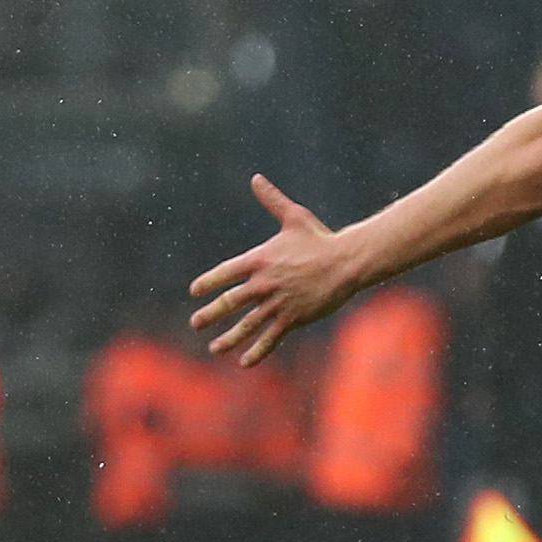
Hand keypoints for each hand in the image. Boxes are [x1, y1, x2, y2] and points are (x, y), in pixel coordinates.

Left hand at [188, 174, 358, 365]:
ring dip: (228, 338)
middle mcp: (264, 283)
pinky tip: (245, 362)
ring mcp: (278, 303)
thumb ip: (271, 200)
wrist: (347, 262)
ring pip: (247, 324)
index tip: (194, 292)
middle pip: (230, 302)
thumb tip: (256, 178)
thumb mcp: (294, 217)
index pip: (224, 273)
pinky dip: (258, 351)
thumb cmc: (321, 238)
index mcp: (259, 259)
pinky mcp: (293, 318)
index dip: (208, 283)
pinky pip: (271, 338)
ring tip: (215, 348)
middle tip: (196, 324)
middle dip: (210, 315)